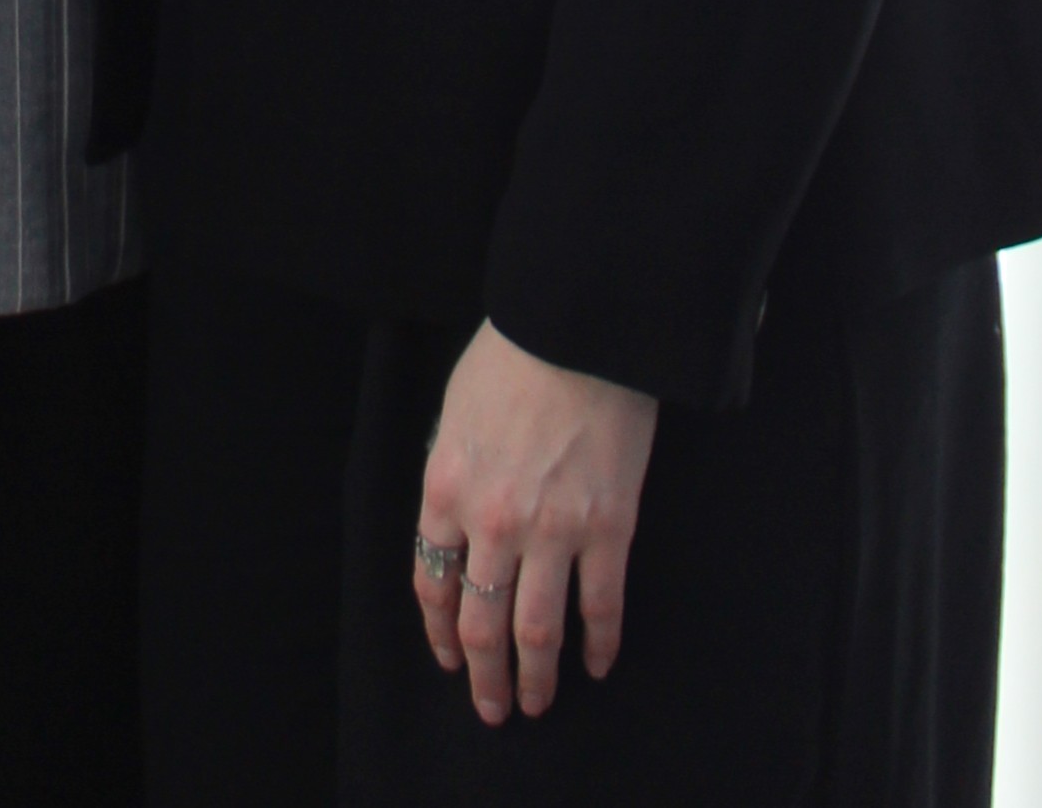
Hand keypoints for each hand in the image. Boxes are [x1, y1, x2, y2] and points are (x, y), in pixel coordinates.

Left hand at [411, 319, 655, 724]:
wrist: (576, 332)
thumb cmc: (510, 360)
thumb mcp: (455, 415)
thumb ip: (454, 475)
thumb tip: (458, 525)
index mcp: (445, 490)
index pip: (433, 582)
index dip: (439, 630)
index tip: (449, 658)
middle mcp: (492, 524)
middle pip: (481, 622)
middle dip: (483, 675)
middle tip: (491, 708)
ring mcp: (552, 532)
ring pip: (537, 631)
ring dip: (535, 678)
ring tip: (536, 705)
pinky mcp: (608, 530)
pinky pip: (601, 607)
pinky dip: (600, 645)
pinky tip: (597, 665)